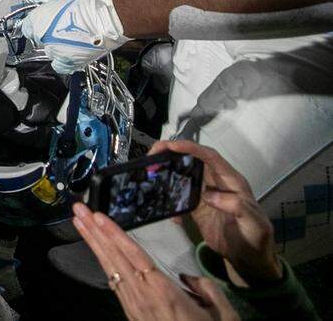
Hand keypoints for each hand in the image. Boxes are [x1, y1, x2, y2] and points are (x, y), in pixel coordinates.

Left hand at [19, 0, 127, 73]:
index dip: (36, 25)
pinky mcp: (67, 62)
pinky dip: (62, 61)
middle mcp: (42, 38)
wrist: (101, 20)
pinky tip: (70, 53)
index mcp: (37, 21)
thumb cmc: (81, 6)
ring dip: (56, 48)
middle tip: (61, 29)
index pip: (26, 27)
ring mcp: (54, 51)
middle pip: (38, 40)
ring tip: (70, 39)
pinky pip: (59, 66)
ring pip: (49, 52)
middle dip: (47, 36)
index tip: (45, 24)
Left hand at [72, 202, 238, 320]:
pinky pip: (114, 282)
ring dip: (93, 243)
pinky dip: (104, 262)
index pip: (134, 256)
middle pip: (114, 257)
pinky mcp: (131, 312)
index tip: (98, 216)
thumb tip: (188, 276)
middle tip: (78, 208)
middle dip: (94, 231)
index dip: (115, 234)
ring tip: (78, 221)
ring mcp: (134, 305)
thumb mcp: (221, 314)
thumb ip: (207, 289)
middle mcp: (143, 295)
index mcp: (164, 291)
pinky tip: (96, 250)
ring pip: (110, 268)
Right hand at [150, 140, 281, 286]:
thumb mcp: (254, 223)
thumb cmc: (256, 238)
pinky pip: (180, 196)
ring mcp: (205, 194)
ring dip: (167, 171)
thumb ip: (238, 207)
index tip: (172, 146)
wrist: (249, 260)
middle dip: (172, 153)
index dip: (191, 148)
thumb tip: (209, 195)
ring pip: (184, 175)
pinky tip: (166, 210)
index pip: (210, 157)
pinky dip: (170, 200)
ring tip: (149, 172)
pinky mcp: (197, 207)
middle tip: (152, 154)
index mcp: (231, 180)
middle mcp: (217, 182)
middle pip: (193, 159)